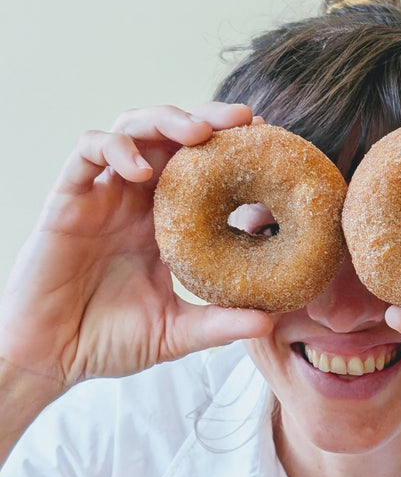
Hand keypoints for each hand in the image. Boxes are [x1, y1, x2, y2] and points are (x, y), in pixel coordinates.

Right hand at [0, 103, 271, 391]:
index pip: (201, 172)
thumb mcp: (176, 333)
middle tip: (244, 119)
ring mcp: (102, 197)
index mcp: (165, 225)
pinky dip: (116, 150)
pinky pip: (88, 153)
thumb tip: (271, 323)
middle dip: (207, 120)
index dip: (232, 154)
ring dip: (165, 121)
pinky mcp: (68, 200)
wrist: (53, 357)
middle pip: (171, 138)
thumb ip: (220, 324)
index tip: (268, 145)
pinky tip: (141, 169)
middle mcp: (135, 202)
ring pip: (132, 131)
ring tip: (198, 133)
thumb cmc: (110, 342)